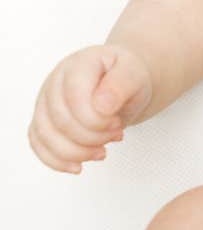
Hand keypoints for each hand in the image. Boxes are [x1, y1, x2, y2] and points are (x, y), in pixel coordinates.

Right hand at [28, 44, 151, 174]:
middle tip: (115, 135)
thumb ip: (121, 85)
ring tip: (101, 151)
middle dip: (92, 137)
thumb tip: (101, 105)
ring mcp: (46, 100)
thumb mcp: (136, 75)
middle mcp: (56, 80)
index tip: (117, 123)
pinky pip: (39, 145)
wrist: (123, 84)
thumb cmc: (127, 78)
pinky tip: (78, 165)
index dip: (96, 119)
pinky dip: (57, 161)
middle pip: (61, 120)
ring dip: (77, 152)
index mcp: (79, 64)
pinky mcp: (43, 120)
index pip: (75, 96)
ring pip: (46, 135)